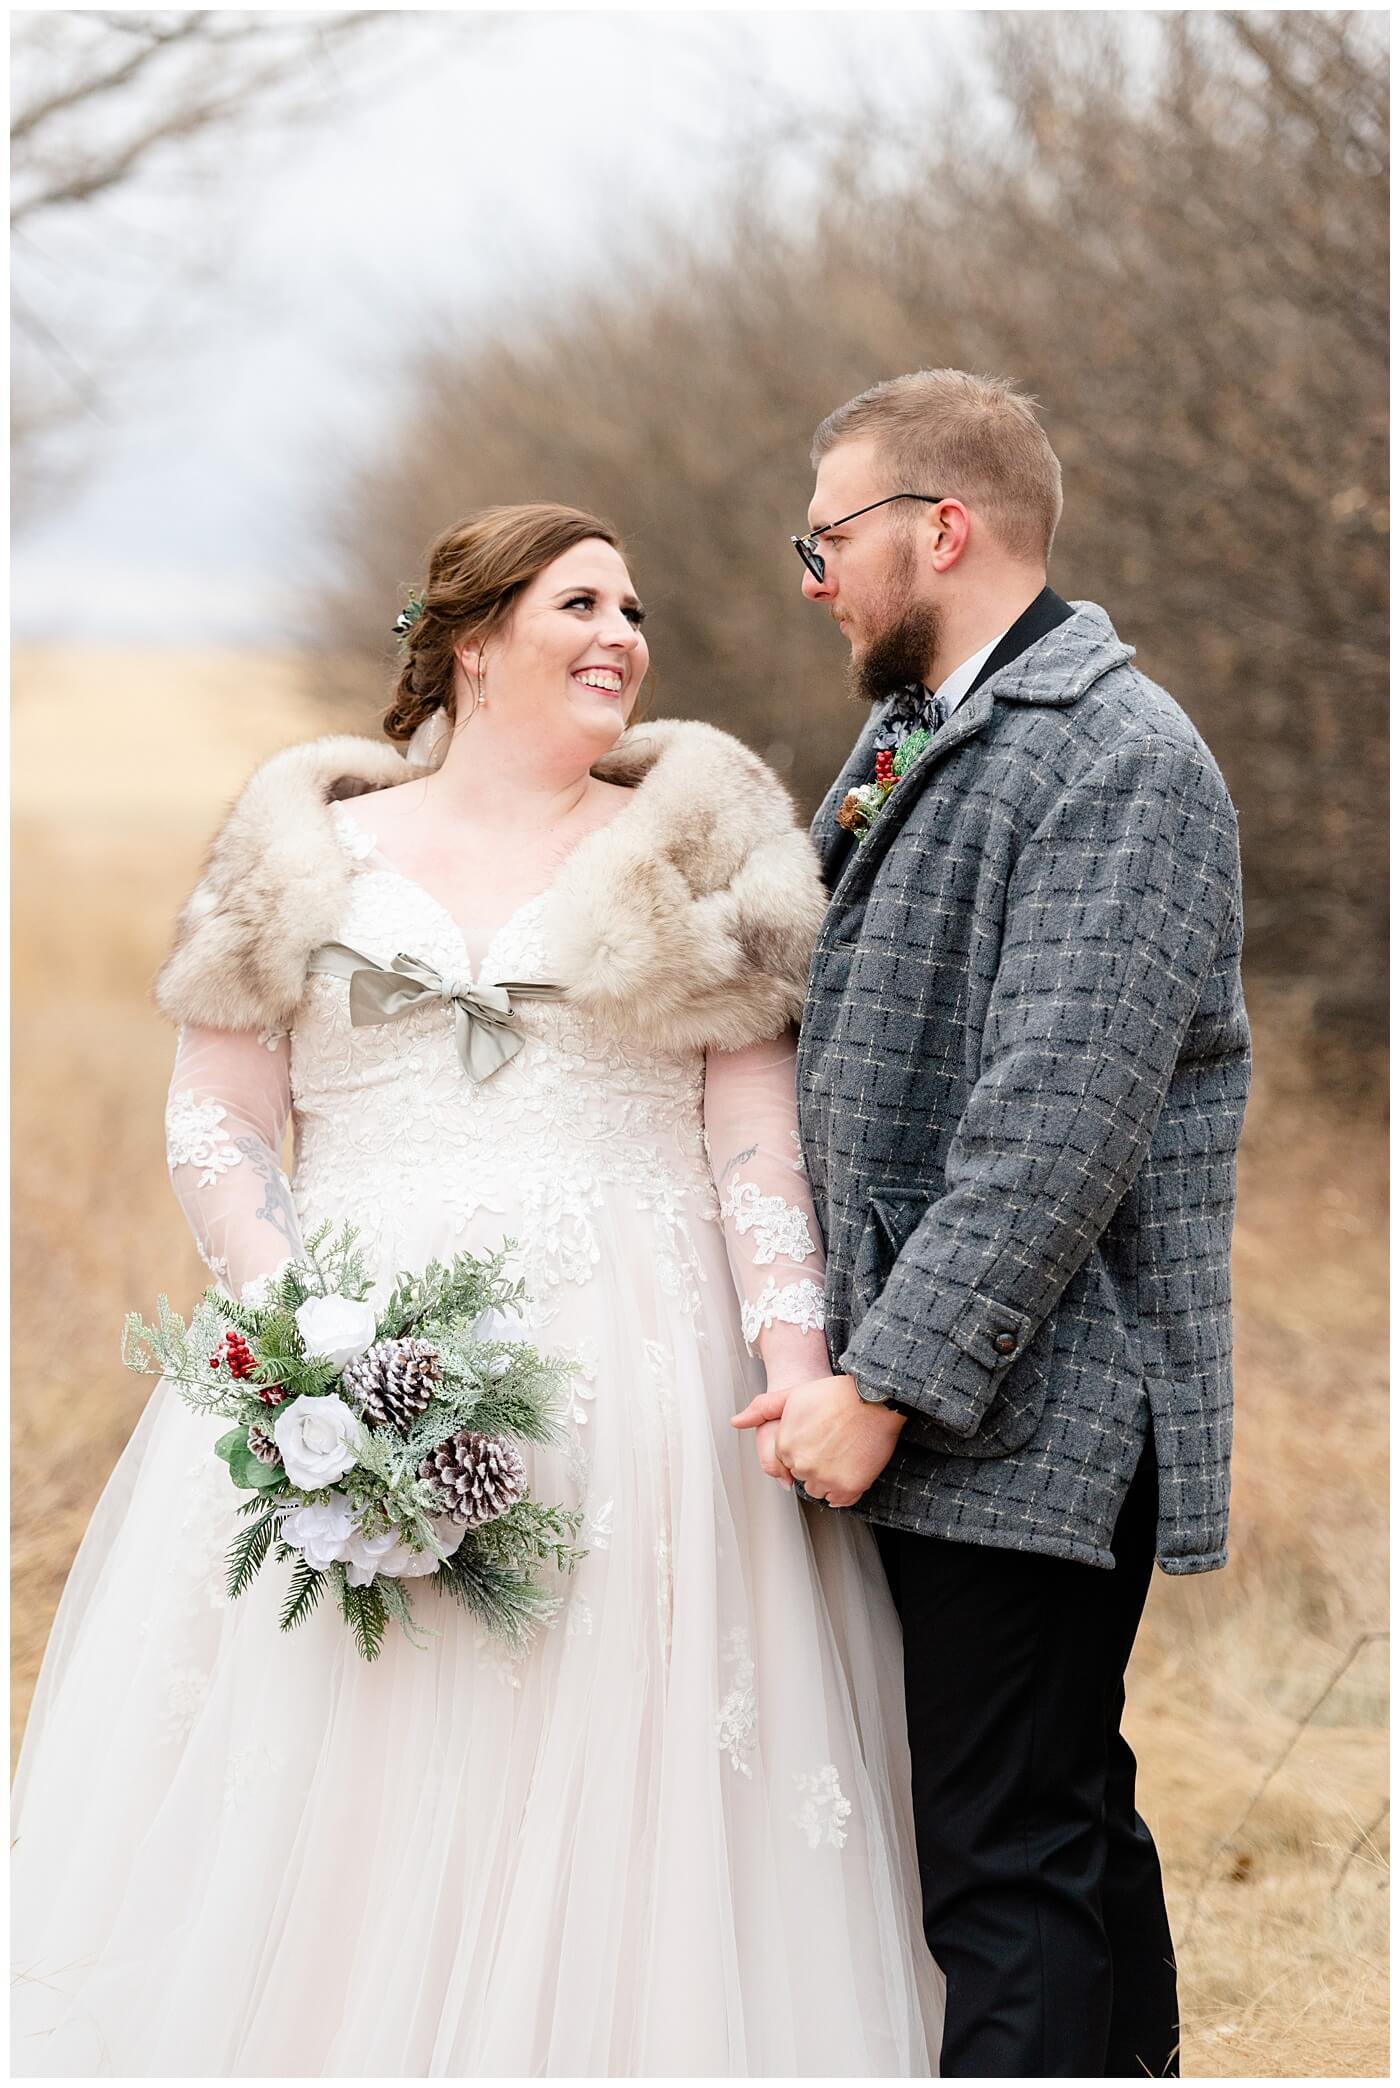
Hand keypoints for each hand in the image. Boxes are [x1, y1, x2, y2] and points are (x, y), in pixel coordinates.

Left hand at [734, 1374, 904, 1508]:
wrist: (872, 1399)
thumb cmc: (834, 1394)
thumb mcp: (792, 1395)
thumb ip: (762, 1409)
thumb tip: (735, 1422)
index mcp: (785, 1445)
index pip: (786, 1461)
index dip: (803, 1448)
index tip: (817, 1436)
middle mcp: (801, 1465)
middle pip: (802, 1476)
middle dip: (814, 1463)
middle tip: (832, 1443)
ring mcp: (825, 1478)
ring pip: (819, 1489)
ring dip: (828, 1478)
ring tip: (843, 1453)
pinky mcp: (848, 1488)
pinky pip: (840, 1500)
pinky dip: (844, 1489)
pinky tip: (851, 1468)